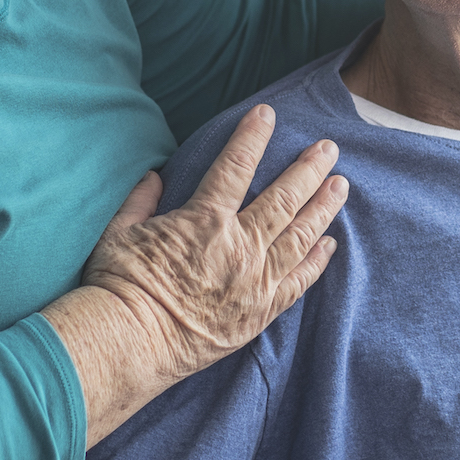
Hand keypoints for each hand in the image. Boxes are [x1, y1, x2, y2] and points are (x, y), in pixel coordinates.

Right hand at [43, 106, 346, 443]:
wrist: (131, 344)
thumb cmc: (119, 286)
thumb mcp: (119, 232)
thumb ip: (140, 200)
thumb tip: (153, 176)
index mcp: (204, 221)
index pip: (236, 167)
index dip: (253, 137)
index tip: (268, 115)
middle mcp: (239, 247)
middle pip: (284, 199)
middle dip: (309, 170)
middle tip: (328, 148)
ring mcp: (256, 281)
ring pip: (300, 236)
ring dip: (323, 208)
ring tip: (340, 185)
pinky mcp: (261, 312)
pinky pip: (298, 281)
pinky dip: (317, 261)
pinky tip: (329, 244)